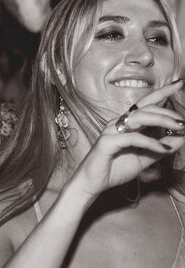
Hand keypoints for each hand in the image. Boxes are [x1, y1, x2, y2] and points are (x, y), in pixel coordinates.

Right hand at [66, 81, 184, 200]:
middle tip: (184, 121)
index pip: (147, 103)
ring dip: (163, 120)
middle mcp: (119, 123)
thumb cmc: (115, 169)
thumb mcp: (145, 158)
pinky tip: (163, 148)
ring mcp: (112, 131)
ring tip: (180, 128)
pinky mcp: (108, 142)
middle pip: (146, 108)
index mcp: (127, 123)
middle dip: (168, 112)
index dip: (163, 92)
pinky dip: (151, 142)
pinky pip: (133, 138)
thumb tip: (181, 139)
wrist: (92, 184)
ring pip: (140, 117)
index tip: (180, 83)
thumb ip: (161, 149)